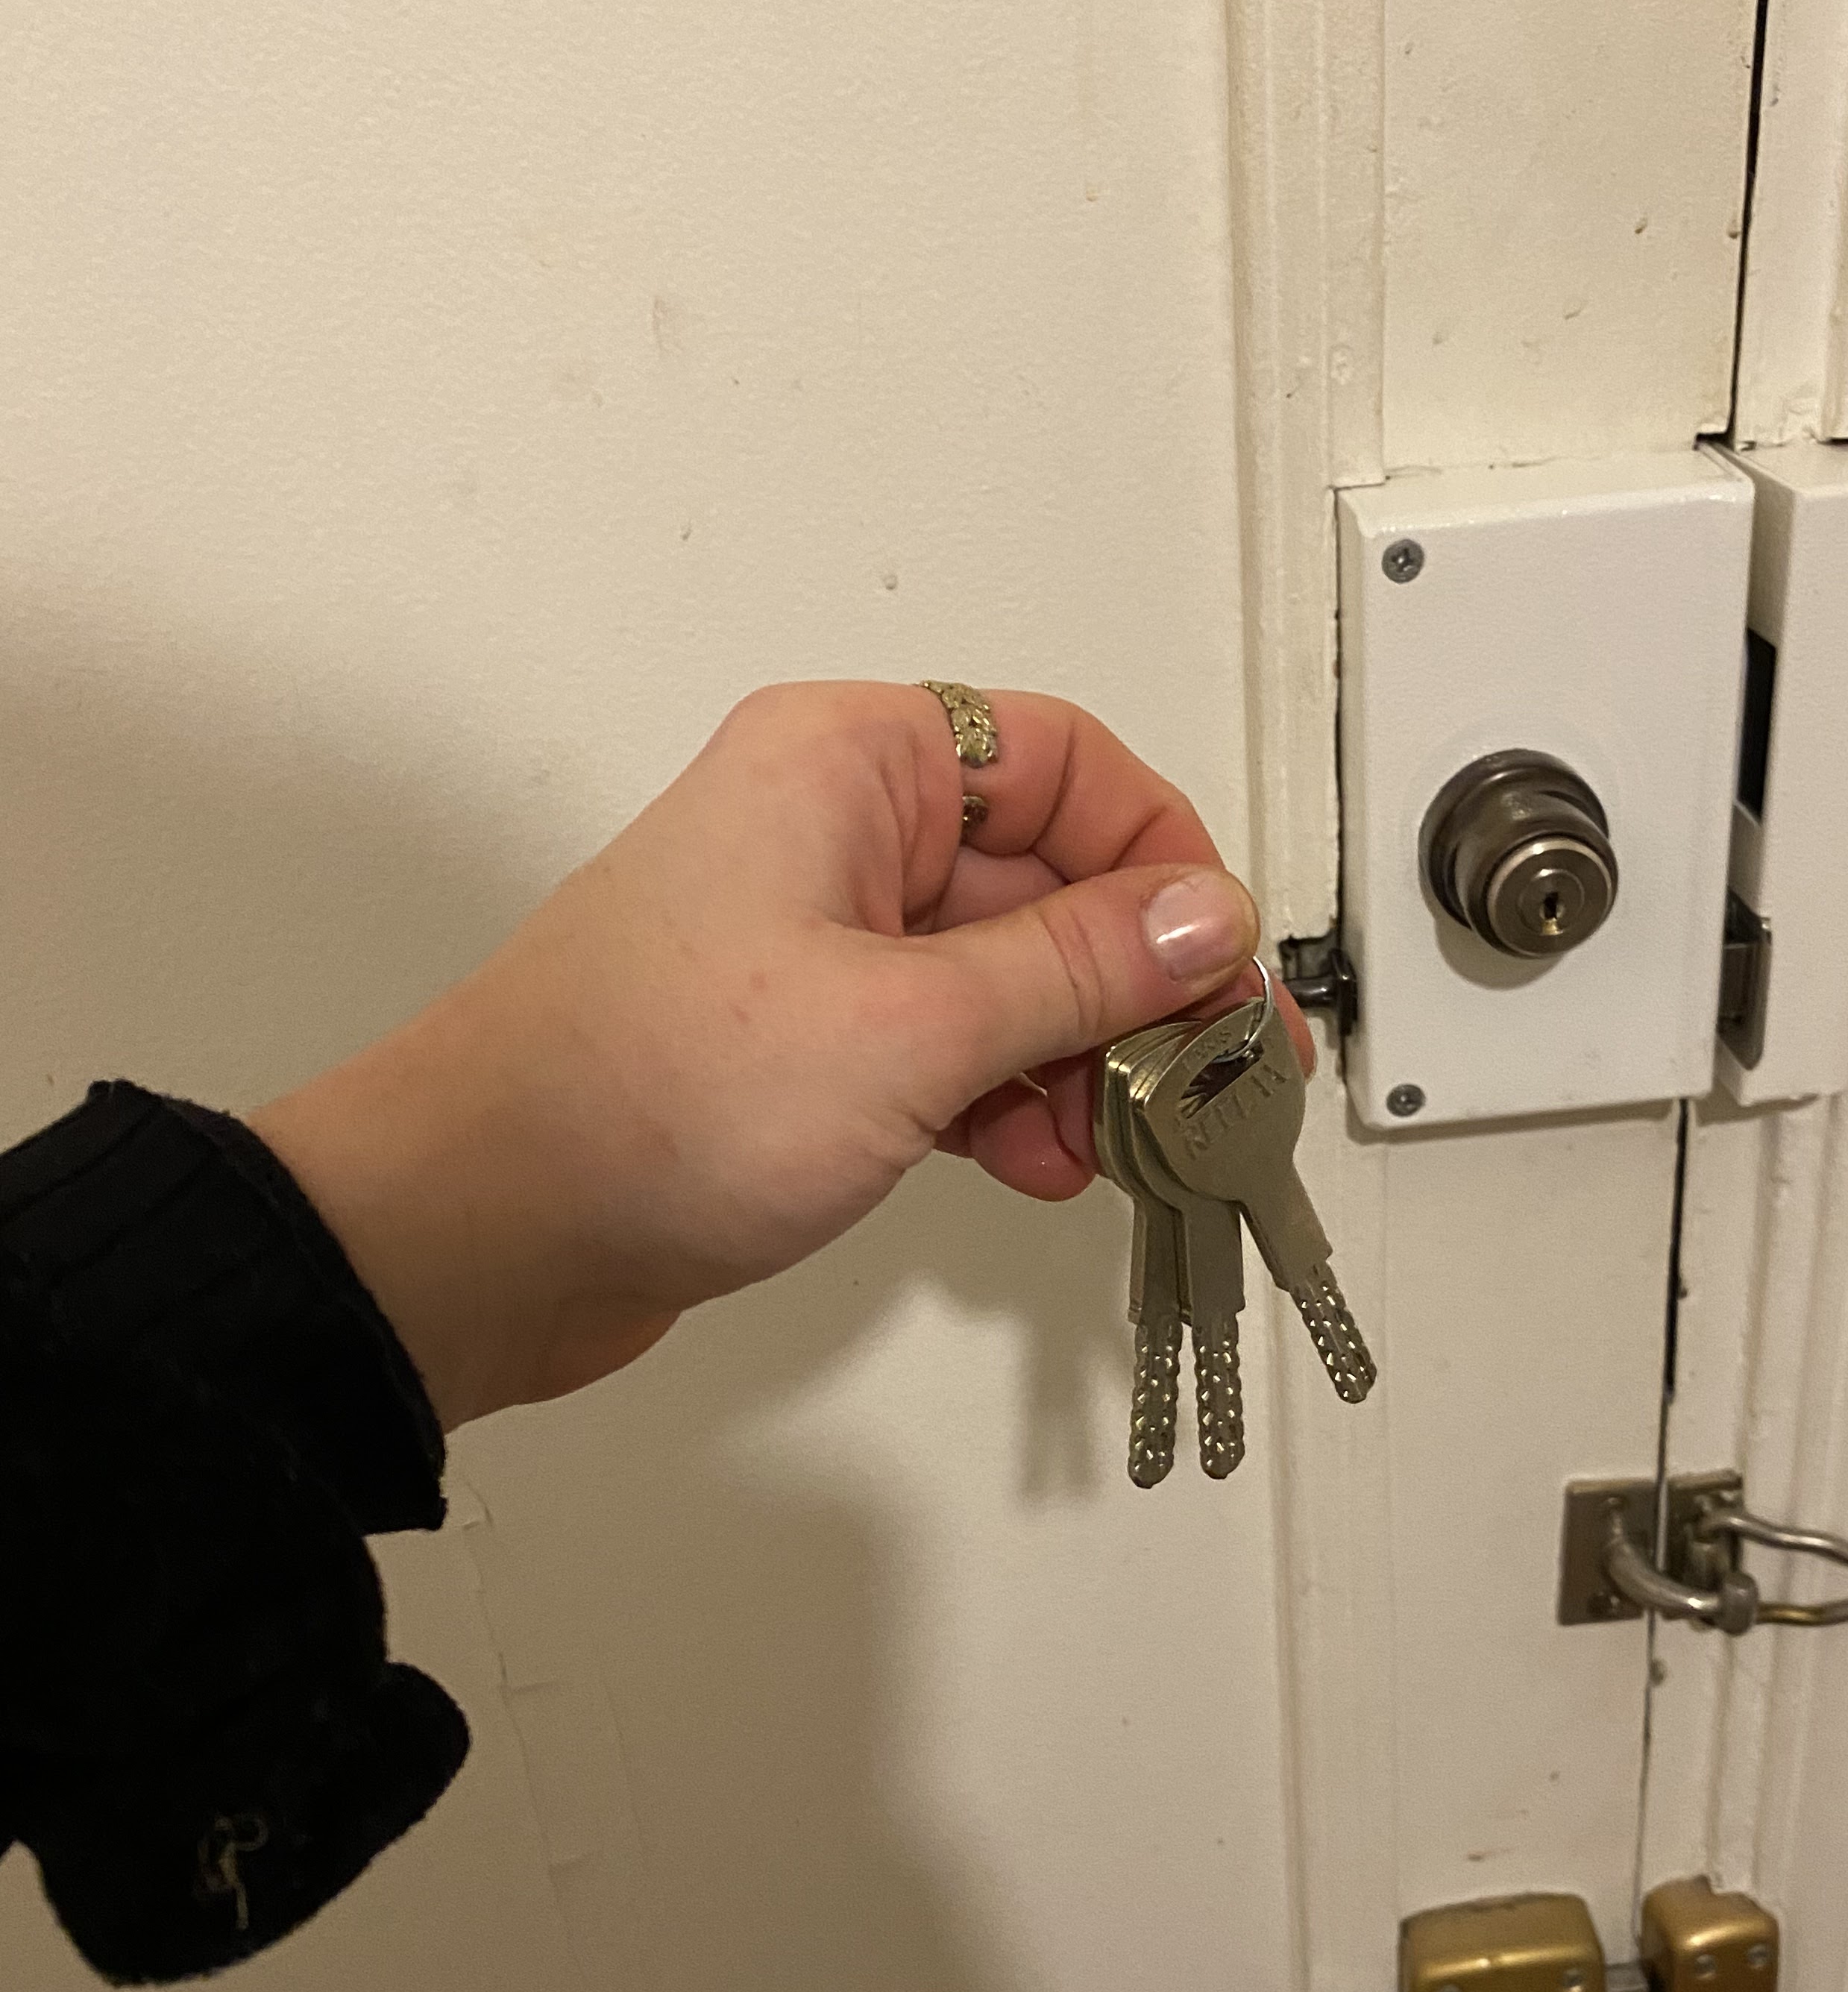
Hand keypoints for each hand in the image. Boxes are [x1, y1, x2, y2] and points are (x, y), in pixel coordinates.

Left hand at [250, 679, 1308, 1428]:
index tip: (1220, 965)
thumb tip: (1205, 917)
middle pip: (1049, 874)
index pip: (1067, 762)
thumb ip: (1079, 968)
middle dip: (1133, 984)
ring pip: (1006, 974)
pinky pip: (951, 1046)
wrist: (483, 1230)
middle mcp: (834, 832)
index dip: (1163, 858)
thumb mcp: (913, 1027)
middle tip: (1211, 1080)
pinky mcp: (803, 1043)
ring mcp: (817, 942)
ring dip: (1079, 1060)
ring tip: (1115, 1144)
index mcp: (849, 764)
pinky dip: (1009, 1101)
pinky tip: (1040, 1165)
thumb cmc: (644, 1098)